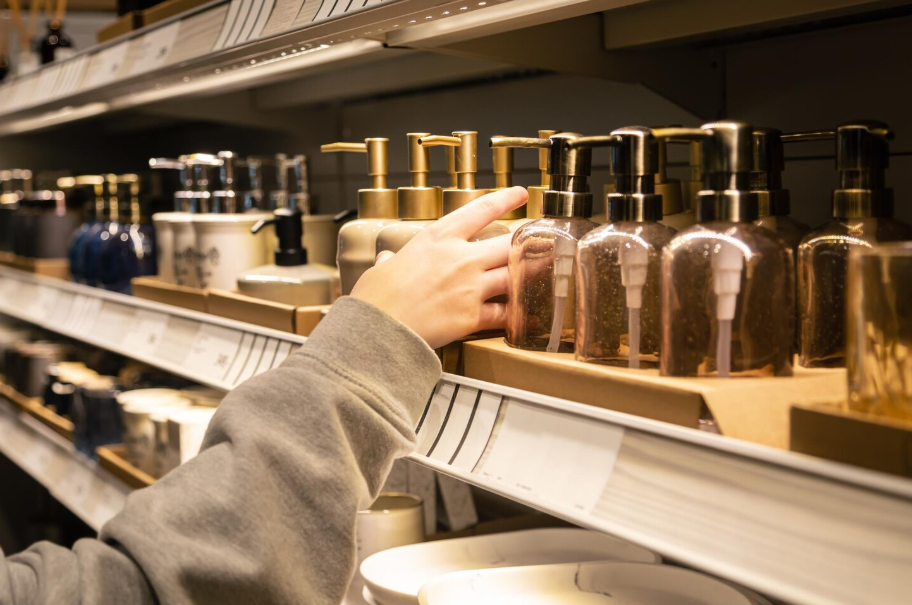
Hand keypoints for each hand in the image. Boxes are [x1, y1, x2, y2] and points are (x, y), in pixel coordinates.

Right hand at [351, 186, 527, 348]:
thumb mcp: (382, 267)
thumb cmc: (376, 297)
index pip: (481, 209)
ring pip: (514, 275)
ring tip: (545, 271)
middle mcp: (460, 258)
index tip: (521, 195)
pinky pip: (505, 313)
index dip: (506, 199)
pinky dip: (519, 313)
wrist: (378, 328)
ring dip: (531, 273)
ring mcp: (470, 287)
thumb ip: (391, 260)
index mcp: (438, 238)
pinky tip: (527, 312)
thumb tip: (387, 260)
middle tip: (542, 239)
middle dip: (528, 240)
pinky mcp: (473, 316)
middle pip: (508, 243)